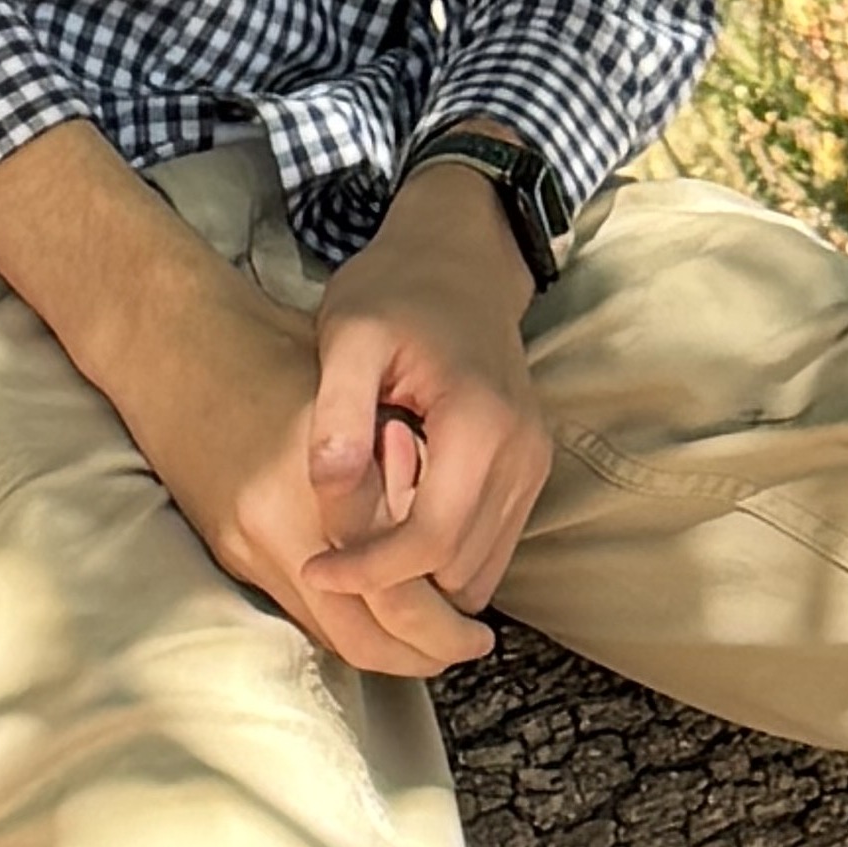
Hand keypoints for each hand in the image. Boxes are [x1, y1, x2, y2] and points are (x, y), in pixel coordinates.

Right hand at [0, 125, 521, 681]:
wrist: (172, 344)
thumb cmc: (272, 348)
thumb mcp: (355, 392)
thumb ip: (399, 468)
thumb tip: (457, 537)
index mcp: (323, 478)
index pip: (397, 580)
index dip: (444, 615)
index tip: (479, 625)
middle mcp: (280, 523)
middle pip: (365, 630)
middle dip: (422, 649)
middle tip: (467, 645)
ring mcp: (247, 543)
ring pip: (331, 634)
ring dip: (385, 649)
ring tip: (433, 644)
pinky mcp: (227, 550)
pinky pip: (299, 612)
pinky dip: (345, 624)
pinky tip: (380, 617)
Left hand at [297, 155, 552, 667]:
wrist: (458, 261)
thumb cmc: (395, 292)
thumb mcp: (349, 334)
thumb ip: (339, 409)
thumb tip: (329, 485)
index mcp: (481, 424)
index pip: (431, 540)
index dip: (369, 572)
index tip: (315, 572)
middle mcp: (522, 455)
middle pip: (460, 571)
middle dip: (395, 585)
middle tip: (331, 560)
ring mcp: (532, 466)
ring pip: (479, 572)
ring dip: (420, 579)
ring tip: (356, 545)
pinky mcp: (528, 472)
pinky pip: (489, 547)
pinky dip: (442, 558)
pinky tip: (393, 527)